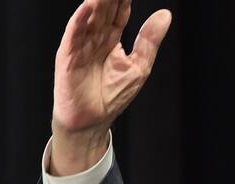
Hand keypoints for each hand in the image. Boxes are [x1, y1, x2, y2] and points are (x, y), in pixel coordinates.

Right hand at [50, 0, 171, 174]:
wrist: (92, 121)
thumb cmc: (112, 96)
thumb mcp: (139, 66)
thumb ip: (149, 40)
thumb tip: (166, 14)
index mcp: (111, 38)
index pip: (119, 10)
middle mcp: (95, 37)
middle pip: (104, 8)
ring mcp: (80, 45)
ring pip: (89, 16)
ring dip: (97, 1)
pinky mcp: (68, 56)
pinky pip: (74, 34)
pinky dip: (80, 19)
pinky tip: (88, 6)